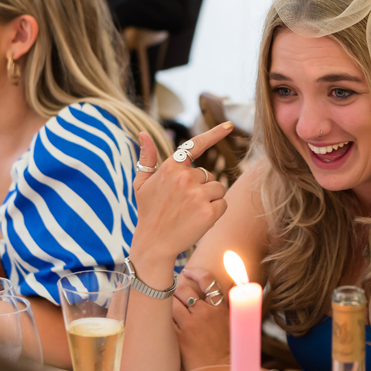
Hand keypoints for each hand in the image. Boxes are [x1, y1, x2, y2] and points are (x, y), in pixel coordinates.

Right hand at [131, 123, 232, 262]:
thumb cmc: (149, 212)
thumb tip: (143, 133)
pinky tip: (199, 220)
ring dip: (210, 199)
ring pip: (218, 188)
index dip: (214, 134)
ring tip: (191, 212)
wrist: (153, 245)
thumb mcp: (141, 184)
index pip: (195, 145)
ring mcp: (197, 195)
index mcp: (170, 168)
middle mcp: (185, 178)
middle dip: (202, 187)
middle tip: (184, 204)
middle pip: (209, 175)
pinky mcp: (208, 212)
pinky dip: (215, 212)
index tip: (229, 126)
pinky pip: (223, 204)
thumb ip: (147, 158)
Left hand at [173, 267, 232, 370]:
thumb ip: (229, 304)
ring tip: (169, 306)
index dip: (195, 272)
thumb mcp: (234, 322)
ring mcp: (190, 325)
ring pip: (171, 302)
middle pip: (183, 289)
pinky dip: (165, 318)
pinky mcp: (179, 338)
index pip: (207, 280)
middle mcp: (205, 313)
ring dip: (169, 302)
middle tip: (175, 292)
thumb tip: (232, 286)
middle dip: (177, 288)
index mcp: (220, 307)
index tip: (188, 271)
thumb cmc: (230, 349)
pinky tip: (165, 320)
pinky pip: (166, 320)